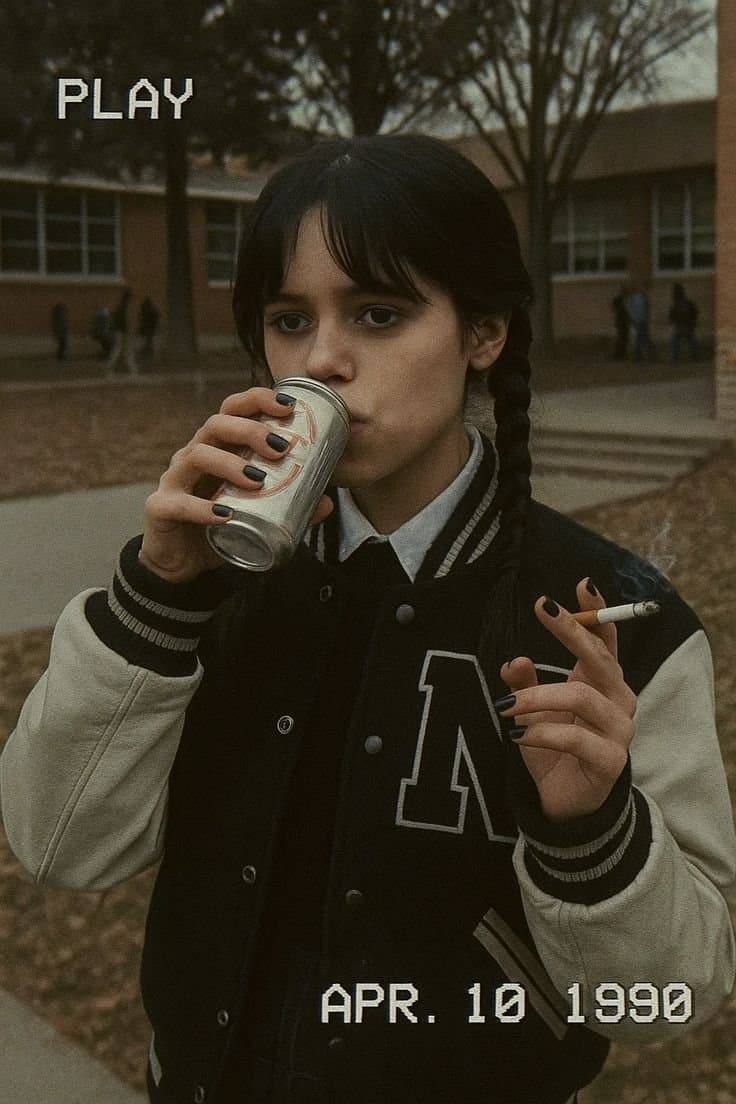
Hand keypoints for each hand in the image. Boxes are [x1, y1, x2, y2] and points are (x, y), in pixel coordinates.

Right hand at [139, 387, 333, 582]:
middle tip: (280, 448)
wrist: (181, 562)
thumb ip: (291, 507)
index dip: (257, 400)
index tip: (289, 406)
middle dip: (249, 430)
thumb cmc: (220, 527)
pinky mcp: (160, 508)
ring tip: (257, 481)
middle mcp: (193, 456)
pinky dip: (202, 508)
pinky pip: (178, 503)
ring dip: (230, 464)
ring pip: (197, 455)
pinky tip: (225, 515)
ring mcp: (174, 480)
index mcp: (217, 448)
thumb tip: (328, 503)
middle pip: (215, 424)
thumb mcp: (258, 514)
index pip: (232, 409)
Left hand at [497, 579, 636, 822]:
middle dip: (571, 630)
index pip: (605, 639)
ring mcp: (619, 730)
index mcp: (600, 682)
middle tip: (543, 607)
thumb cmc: (553, 748)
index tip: (581, 583)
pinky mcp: (611, 761)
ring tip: (506, 707)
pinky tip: (518, 735)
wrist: (566, 804)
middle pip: (599, 658)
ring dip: (539, 697)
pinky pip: (576, 738)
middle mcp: (617, 700)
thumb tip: (513, 660)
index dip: (596, 611)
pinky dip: (542, 733)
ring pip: (582, 697)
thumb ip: (523, 685)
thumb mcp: (530, 712)